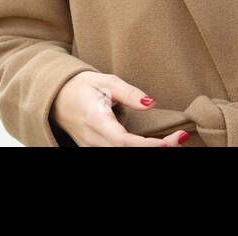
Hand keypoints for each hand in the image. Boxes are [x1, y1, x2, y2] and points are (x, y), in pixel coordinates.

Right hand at [50, 72, 187, 146]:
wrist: (56, 98)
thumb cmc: (81, 86)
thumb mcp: (104, 80)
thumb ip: (128, 92)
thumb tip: (151, 103)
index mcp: (95, 119)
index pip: (123, 141)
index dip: (148, 146)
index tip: (172, 141)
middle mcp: (93, 139)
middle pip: (127, 153)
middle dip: (157, 149)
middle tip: (181, 138)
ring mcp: (92, 149)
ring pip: (122, 156)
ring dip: (149, 151)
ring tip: (173, 142)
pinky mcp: (94, 151)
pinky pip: (117, 155)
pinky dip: (138, 151)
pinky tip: (155, 145)